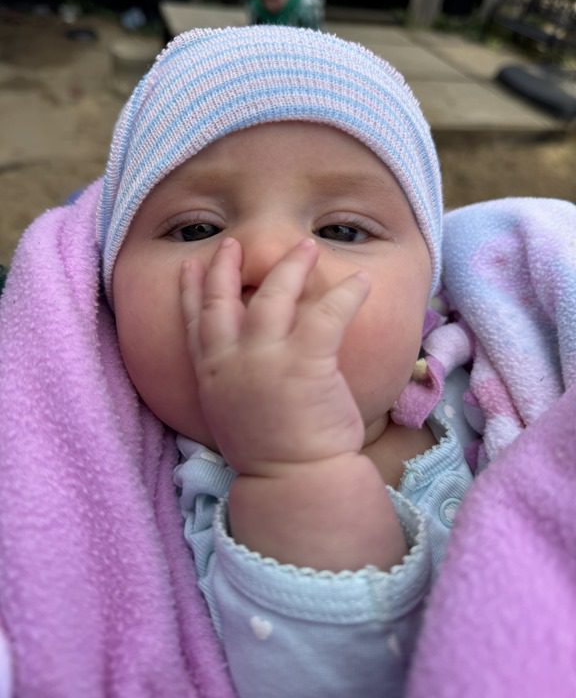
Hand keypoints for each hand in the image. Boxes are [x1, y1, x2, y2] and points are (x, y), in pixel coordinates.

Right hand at [180, 237, 370, 475]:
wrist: (294, 483)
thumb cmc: (272, 457)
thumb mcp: (234, 416)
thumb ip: (234, 383)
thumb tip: (249, 362)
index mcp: (212, 377)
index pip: (195, 323)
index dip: (192, 291)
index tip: (192, 265)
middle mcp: (231, 362)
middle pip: (222, 300)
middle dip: (225, 267)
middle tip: (232, 243)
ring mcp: (264, 360)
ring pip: (273, 295)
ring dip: (289, 266)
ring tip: (305, 246)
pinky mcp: (303, 362)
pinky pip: (326, 314)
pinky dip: (346, 294)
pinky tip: (361, 280)